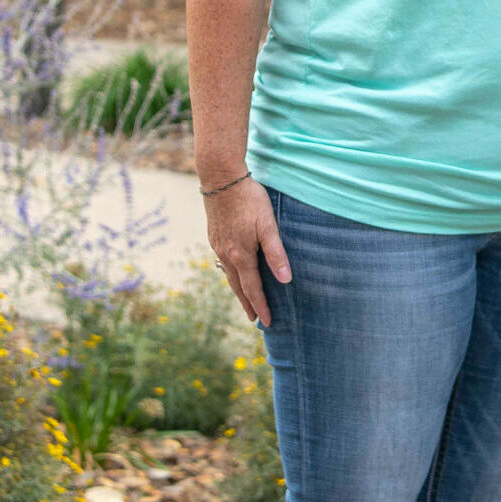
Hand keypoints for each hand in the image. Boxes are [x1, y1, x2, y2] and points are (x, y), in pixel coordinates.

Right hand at [205, 177, 290, 326]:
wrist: (221, 179)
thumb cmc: (249, 200)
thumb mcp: (268, 225)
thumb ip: (276, 253)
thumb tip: (285, 279)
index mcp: (241, 255)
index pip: (253, 288)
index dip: (261, 306)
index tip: (267, 322)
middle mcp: (227, 254)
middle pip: (238, 286)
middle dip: (247, 303)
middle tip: (254, 319)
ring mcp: (218, 245)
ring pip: (229, 274)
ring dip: (238, 290)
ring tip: (245, 300)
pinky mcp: (215, 236)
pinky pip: (224, 262)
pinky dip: (231, 274)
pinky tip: (235, 271)